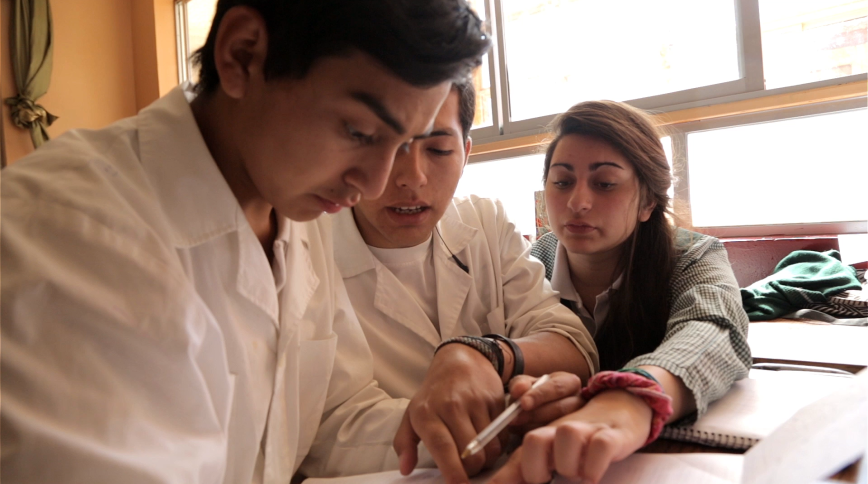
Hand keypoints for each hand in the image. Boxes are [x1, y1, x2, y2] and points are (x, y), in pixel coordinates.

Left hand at [393, 343, 506, 483]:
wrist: (461, 361)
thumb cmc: (434, 394)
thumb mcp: (412, 414)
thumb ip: (405, 443)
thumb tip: (405, 469)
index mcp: (427, 413)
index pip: (442, 446)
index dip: (452, 471)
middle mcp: (452, 406)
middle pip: (471, 454)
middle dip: (471, 470)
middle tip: (466, 468)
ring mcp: (476, 402)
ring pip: (490, 448)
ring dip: (486, 459)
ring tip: (477, 452)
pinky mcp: (495, 401)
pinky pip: (502, 435)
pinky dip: (497, 444)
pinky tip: (488, 437)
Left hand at [490, 389, 652, 483]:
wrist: (621, 408)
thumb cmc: (580, 436)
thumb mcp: (551, 450)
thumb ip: (521, 467)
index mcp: (544, 432)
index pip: (518, 450)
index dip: (509, 474)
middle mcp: (561, 428)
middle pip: (535, 439)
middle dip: (535, 469)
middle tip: (545, 479)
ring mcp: (588, 429)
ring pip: (566, 434)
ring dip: (568, 464)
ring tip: (576, 474)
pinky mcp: (614, 434)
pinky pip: (600, 445)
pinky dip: (593, 466)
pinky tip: (592, 475)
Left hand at [507, 372, 584, 432]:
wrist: (531, 412)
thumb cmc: (530, 394)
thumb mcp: (524, 384)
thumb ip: (520, 384)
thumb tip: (520, 389)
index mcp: (569, 383)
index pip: (558, 387)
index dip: (539, 395)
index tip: (523, 403)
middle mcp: (578, 401)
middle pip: (560, 408)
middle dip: (535, 413)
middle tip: (514, 418)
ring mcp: (577, 421)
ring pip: (557, 425)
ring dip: (533, 426)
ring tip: (516, 425)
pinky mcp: (570, 437)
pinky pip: (554, 439)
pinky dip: (537, 438)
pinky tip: (524, 435)